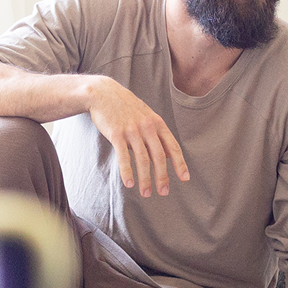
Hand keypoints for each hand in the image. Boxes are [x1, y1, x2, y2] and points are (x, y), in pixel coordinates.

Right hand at [85, 79, 189, 195]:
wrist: (103, 93)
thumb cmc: (126, 107)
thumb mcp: (146, 117)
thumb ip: (157, 134)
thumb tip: (168, 155)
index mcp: (157, 123)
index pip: (172, 146)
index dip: (180, 164)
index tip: (184, 178)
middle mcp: (147, 127)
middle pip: (159, 157)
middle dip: (162, 177)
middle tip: (164, 192)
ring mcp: (132, 130)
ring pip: (142, 159)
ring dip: (145, 179)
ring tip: (146, 193)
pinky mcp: (116, 134)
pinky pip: (123, 156)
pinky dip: (127, 172)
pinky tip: (129, 184)